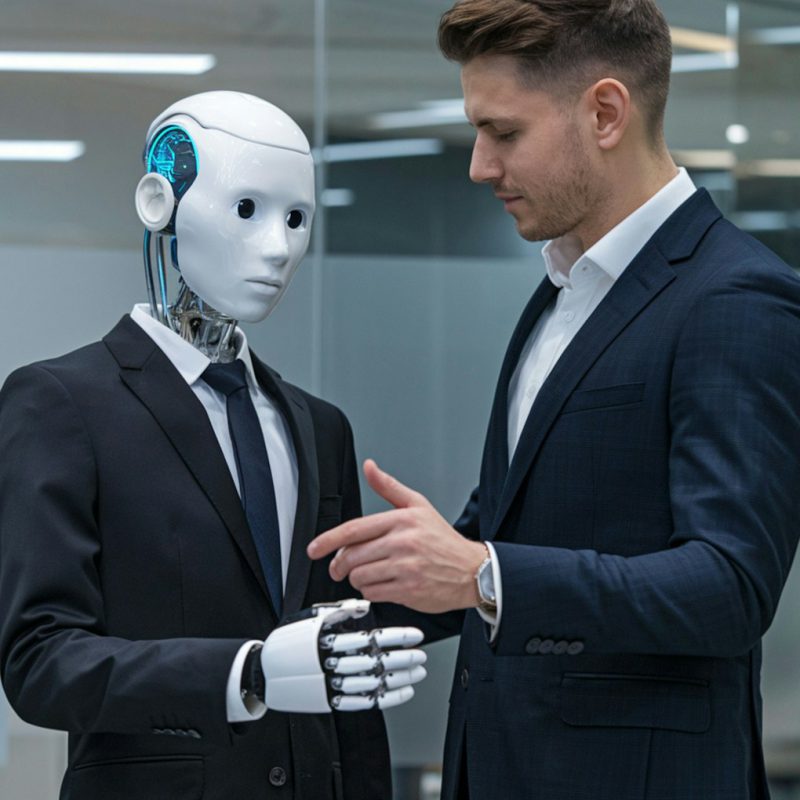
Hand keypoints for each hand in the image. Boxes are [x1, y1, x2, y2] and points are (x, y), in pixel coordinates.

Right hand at [261, 599, 426, 712]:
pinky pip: (363, 702)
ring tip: (418, 671)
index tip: (415, 635)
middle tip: (421, 655)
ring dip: (399, 678)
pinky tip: (403, 692)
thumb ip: (340, 610)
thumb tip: (366, 604)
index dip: (396, 637)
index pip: (370, 637)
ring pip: (372, 683)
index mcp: (327, 638)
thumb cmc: (290, 639)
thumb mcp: (311, 617)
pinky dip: (386, 698)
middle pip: (375, 661)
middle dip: (403, 658)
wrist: (264, 671)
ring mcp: (329, 684)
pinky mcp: (329, 701)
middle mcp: (329, 662)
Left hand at [307, 460, 486, 613]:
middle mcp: (403, 542)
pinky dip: (370, 591)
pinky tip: (381, 584)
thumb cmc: (443, 539)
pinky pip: (373, 593)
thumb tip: (369, 467)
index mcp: (401, 520)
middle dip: (339, 564)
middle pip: (352, 556)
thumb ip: (389, 487)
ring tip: (369, 573)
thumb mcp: (418, 505)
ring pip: (360, 576)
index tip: (314, 549)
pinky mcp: (409, 590)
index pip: (355, 529)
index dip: (328, 540)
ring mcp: (406, 567)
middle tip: (339, 568)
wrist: (472, 570)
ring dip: (357, 578)